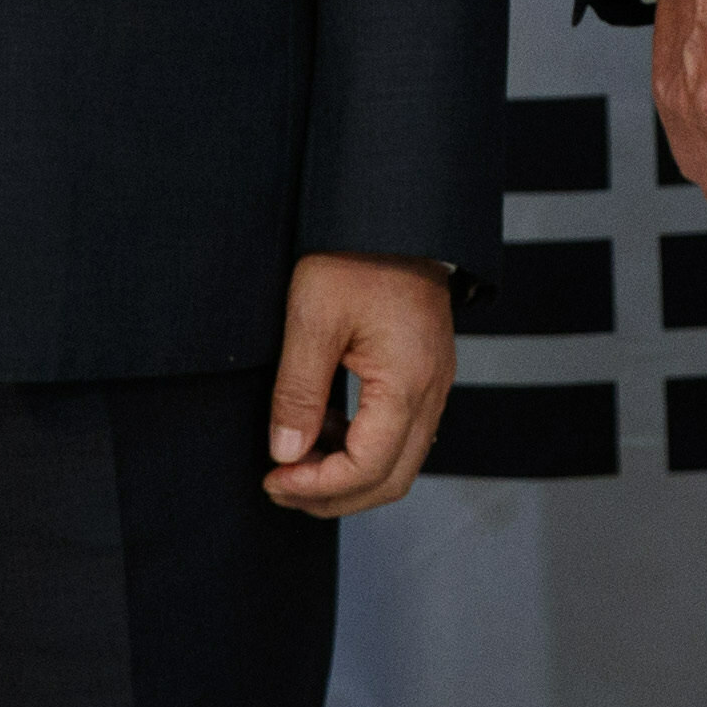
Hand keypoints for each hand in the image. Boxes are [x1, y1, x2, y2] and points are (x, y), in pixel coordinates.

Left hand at [264, 252, 456, 514]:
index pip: (367, 468)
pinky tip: (324, 429)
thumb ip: (299, 393)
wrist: (393, 210)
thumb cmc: (352, 255)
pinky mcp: (426, 373)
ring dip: (348, 476)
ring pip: (400, 461)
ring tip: (296, 461)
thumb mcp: (311, 319)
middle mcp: (433, 390)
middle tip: (280, 486)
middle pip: (392, 479)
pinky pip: (402, 433)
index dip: (317, 486)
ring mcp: (434, 382)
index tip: (272, 477)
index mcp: (408, 380)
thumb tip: (286, 455)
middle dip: (333, 496)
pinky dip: (363, 448)